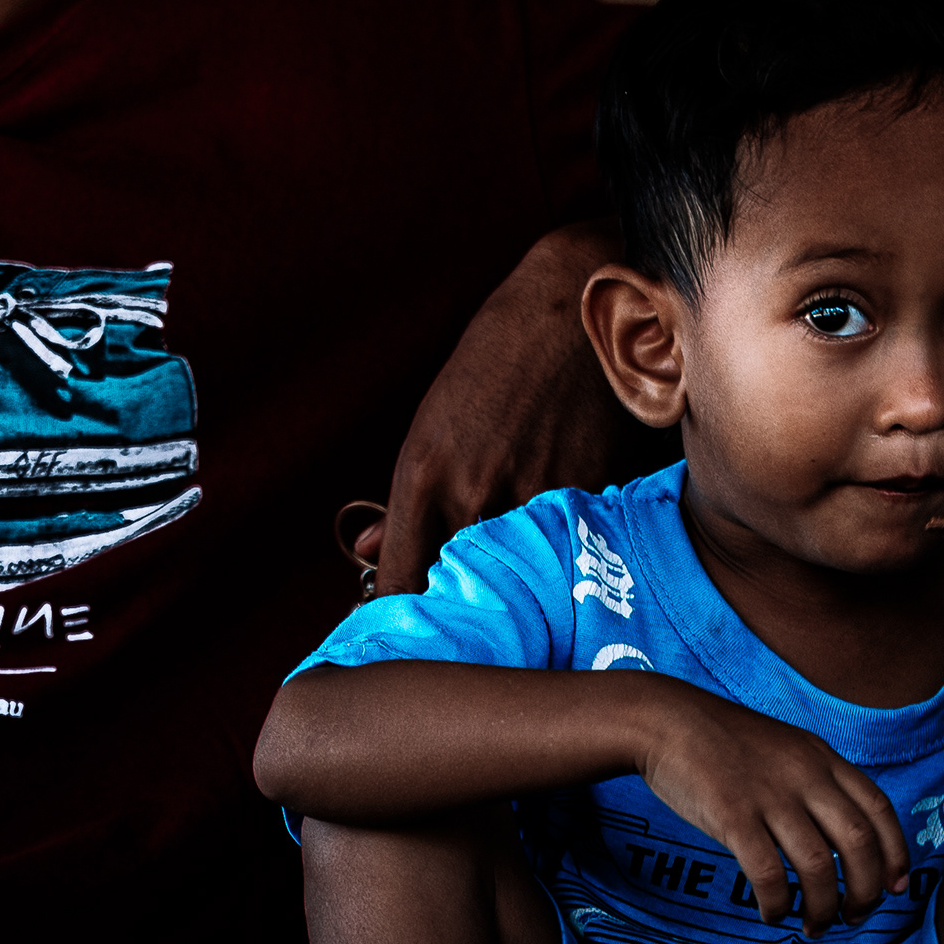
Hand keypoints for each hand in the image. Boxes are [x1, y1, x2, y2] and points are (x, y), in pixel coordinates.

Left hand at [371, 223, 630, 594]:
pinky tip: (558, 545)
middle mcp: (470, 492)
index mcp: (422, 473)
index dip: (399, 614)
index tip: (405, 632)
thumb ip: (403, 496)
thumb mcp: (433, 419)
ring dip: (510, 588)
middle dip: (456, 606)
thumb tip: (362, 550)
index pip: (397, 577)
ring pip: (511, 578)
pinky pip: (559, 549)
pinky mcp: (580, 496)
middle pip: (453, 588)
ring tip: (511, 587)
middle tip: (460, 618)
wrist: (575, 311)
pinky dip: (555, 555)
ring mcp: (526, 497)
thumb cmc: (497, 359)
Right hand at [631, 685, 908, 936]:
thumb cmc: (726, 743)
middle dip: (865, 891)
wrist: (667, 721)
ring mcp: (770, 796)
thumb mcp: (788, 749)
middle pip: (859, 843)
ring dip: (823, 907)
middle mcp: (805, 776)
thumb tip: (844, 840)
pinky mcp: (732, 816)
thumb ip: (818, 783)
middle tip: (855, 917)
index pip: (879, 810)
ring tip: (814, 926)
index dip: (895, 854)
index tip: (895, 887)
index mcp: (823, 759)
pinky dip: (777, 904)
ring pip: (818, 866)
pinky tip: (772, 914)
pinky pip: (769, 875)